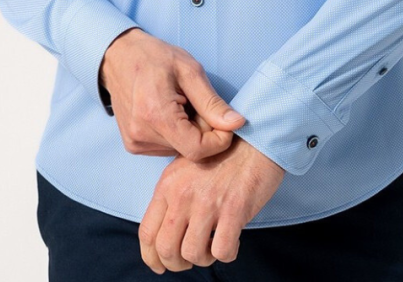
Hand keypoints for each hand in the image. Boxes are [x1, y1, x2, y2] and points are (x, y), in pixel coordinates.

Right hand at [99, 28, 246, 161]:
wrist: (119, 56)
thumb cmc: (155, 57)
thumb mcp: (189, 70)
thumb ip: (212, 101)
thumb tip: (237, 123)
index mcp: (156, 115)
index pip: (197, 150)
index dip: (218, 140)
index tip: (226, 123)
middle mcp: (142, 135)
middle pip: (189, 150)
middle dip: (203, 130)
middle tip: (196, 102)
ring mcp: (135, 143)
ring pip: (179, 150)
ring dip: (188, 132)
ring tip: (180, 104)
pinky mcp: (133, 145)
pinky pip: (167, 148)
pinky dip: (175, 134)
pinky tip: (168, 112)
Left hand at [138, 134, 285, 272]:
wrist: (255, 137)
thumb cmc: (224, 152)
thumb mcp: (187, 166)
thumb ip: (173, 194)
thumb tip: (165, 229)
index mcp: (168, 184)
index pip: (147, 231)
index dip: (151, 256)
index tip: (161, 265)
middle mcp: (183, 194)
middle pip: (166, 249)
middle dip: (178, 263)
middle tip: (193, 258)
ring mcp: (207, 202)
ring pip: (193, 254)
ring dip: (205, 258)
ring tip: (215, 244)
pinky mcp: (233, 209)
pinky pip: (222, 251)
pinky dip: (228, 253)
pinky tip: (233, 240)